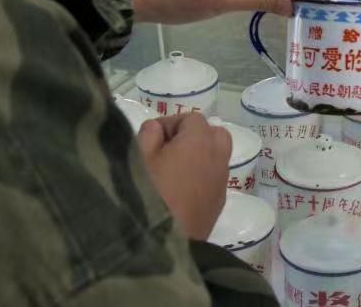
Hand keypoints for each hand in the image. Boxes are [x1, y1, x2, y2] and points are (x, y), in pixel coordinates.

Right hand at [137, 114, 230, 239]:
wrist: (163, 242)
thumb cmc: (148, 192)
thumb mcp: (138, 156)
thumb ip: (148, 133)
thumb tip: (158, 130)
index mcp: (200, 140)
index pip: (191, 118)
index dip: (169, 124)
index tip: (151, 140)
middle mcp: (218, 157)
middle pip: (213, 134)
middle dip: (191, 137)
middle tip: (166, 152)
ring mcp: (221, 181)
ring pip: (217, 157)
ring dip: (198, 157)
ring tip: (173, 172)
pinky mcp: (219, 204)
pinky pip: (214, 179)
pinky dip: (202, 176)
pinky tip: (180, 192)